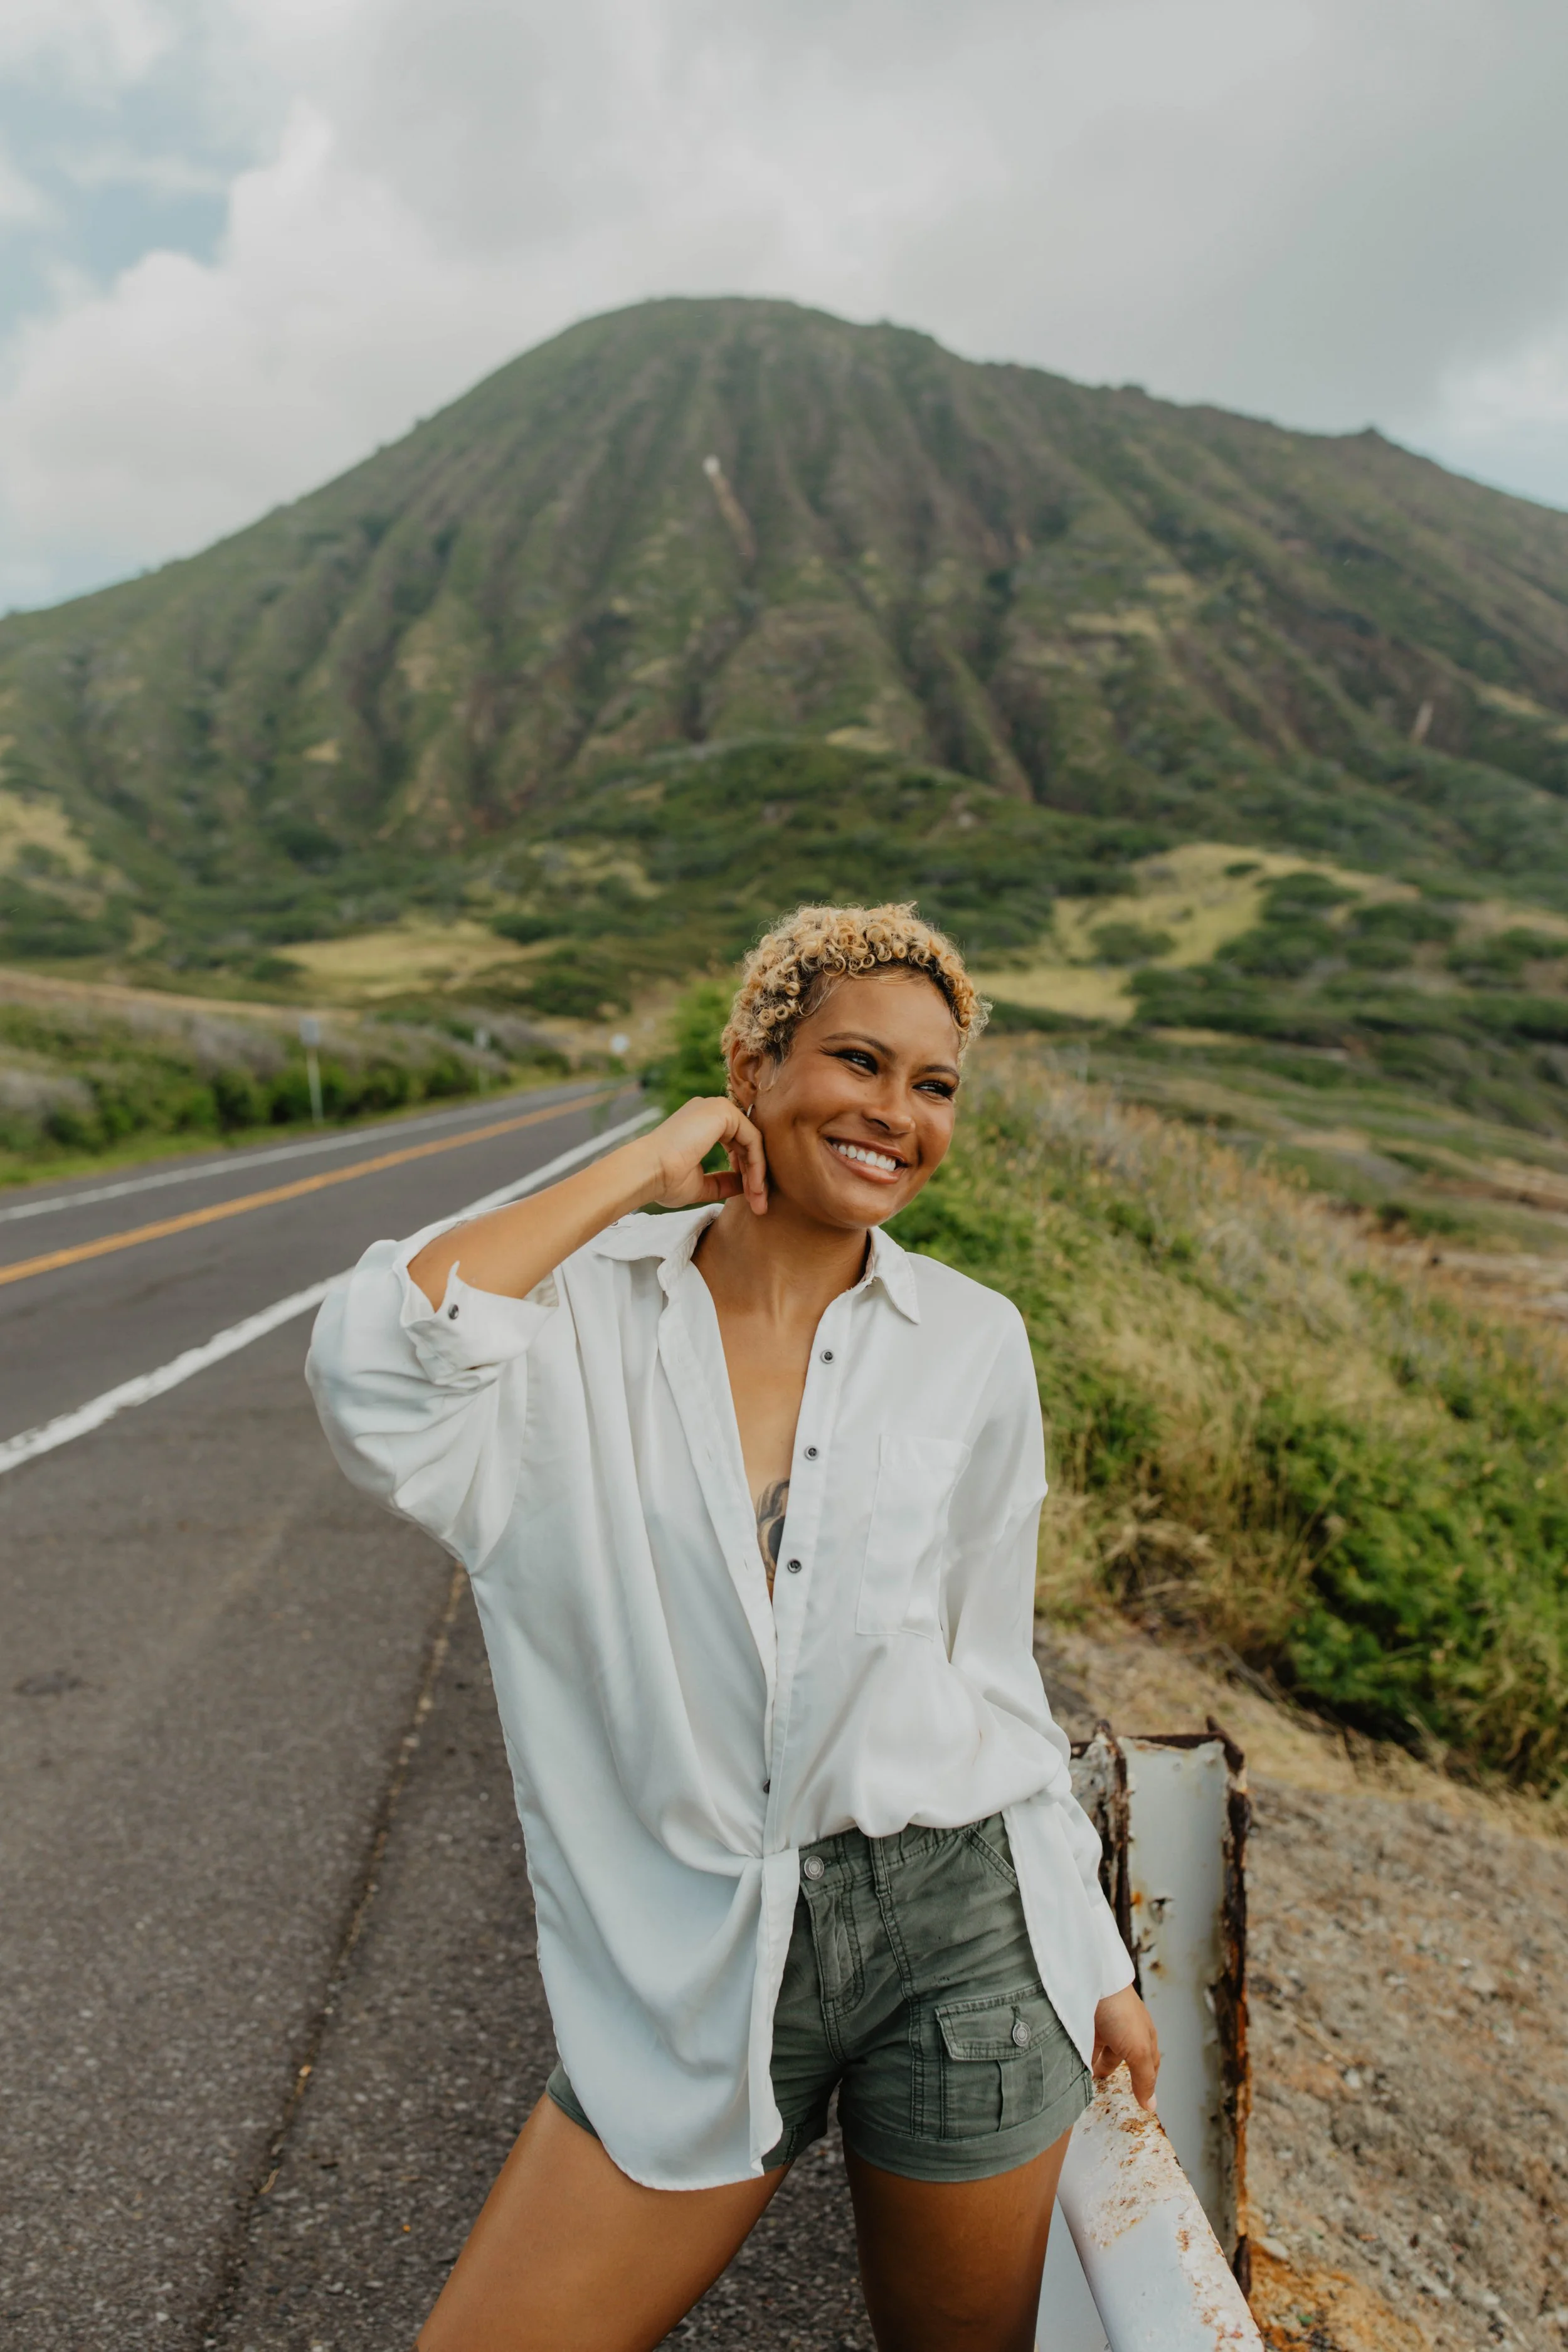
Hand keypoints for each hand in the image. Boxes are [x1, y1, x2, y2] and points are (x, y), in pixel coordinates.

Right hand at [647, 1097, 768, 1216]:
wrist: (647, 1173)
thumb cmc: (664, 1180)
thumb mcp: (700, 1184)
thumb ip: (723, 1181)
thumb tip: (746, 1185)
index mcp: (701, 1123)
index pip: (736, 1145)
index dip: (746, 1173)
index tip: (751, 1199)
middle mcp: (709, 1110)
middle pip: (747, 1143)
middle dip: (756, 1176)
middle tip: (760, 1205)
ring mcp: (716, 1108)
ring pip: (753, 1142)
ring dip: (759, 1174)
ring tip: (758, 1202)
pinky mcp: (722, 1111)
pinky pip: (752, 1139)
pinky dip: (757, 1164)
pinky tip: (754, 1187)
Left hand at [1092, 1985, 1158, 2112]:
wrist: (1091, 1981)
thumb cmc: (1121, 2011)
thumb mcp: (1138, 2050)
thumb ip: (1144, 2079)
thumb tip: (1151, 2106)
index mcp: (1145, 2036)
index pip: (1149, 2065)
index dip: (1145, 2082)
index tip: (1139, 2100)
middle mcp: (1126, 2031)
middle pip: (1123, 2059)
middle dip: (1115, 2074)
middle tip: (1106, 2092)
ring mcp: (1105, 2026)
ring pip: (1102, 2053)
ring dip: (1096, 2067)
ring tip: (1087, 2084)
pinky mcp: (1086, 2023)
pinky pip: (1084, 2046)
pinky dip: (1082, 2058)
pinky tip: (1075, 2069)